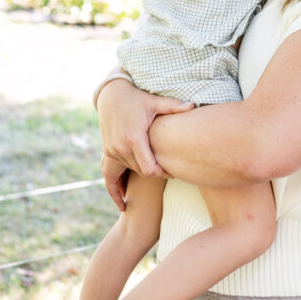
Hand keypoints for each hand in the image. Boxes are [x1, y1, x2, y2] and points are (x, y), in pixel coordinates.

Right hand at [97, 78, 192, 210]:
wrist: (111, 95)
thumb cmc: (137, 98)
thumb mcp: (155, 102)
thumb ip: (174, 106)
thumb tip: (194, 105)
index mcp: (134, 139)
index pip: (149, 169)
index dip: (162, 173)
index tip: (172, 172)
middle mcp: (120, 148)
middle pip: (141, 172)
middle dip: (155, 174)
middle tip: (170, 175)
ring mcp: (111, 151)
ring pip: (129, 173)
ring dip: (140, 178)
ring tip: (152, 188)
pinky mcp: (107, 152)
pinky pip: (110, 176)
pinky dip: (115, 190)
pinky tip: (123, 204)